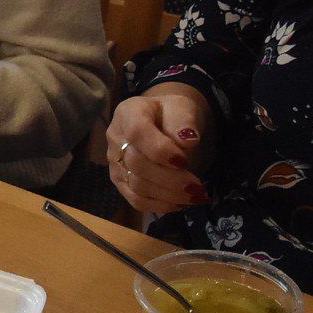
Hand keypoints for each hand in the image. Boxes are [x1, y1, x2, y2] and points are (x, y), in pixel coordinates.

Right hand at [105, 83, 213, 212]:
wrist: (162, 121)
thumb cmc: (171, 114)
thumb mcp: (181, 107)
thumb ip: (183, 121)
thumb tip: (188, 141)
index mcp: (128, 113)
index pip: (137, 133)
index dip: (160, 150)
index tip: (184, 161)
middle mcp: (115, 138)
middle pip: (136, 164)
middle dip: (171, 179)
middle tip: (198, 187)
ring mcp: (115, 162)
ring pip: (137, 186)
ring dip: (169, 195)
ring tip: (195, 196)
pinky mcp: (120, 181)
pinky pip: (136, 200)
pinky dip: (160, 206)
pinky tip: (180, 203)